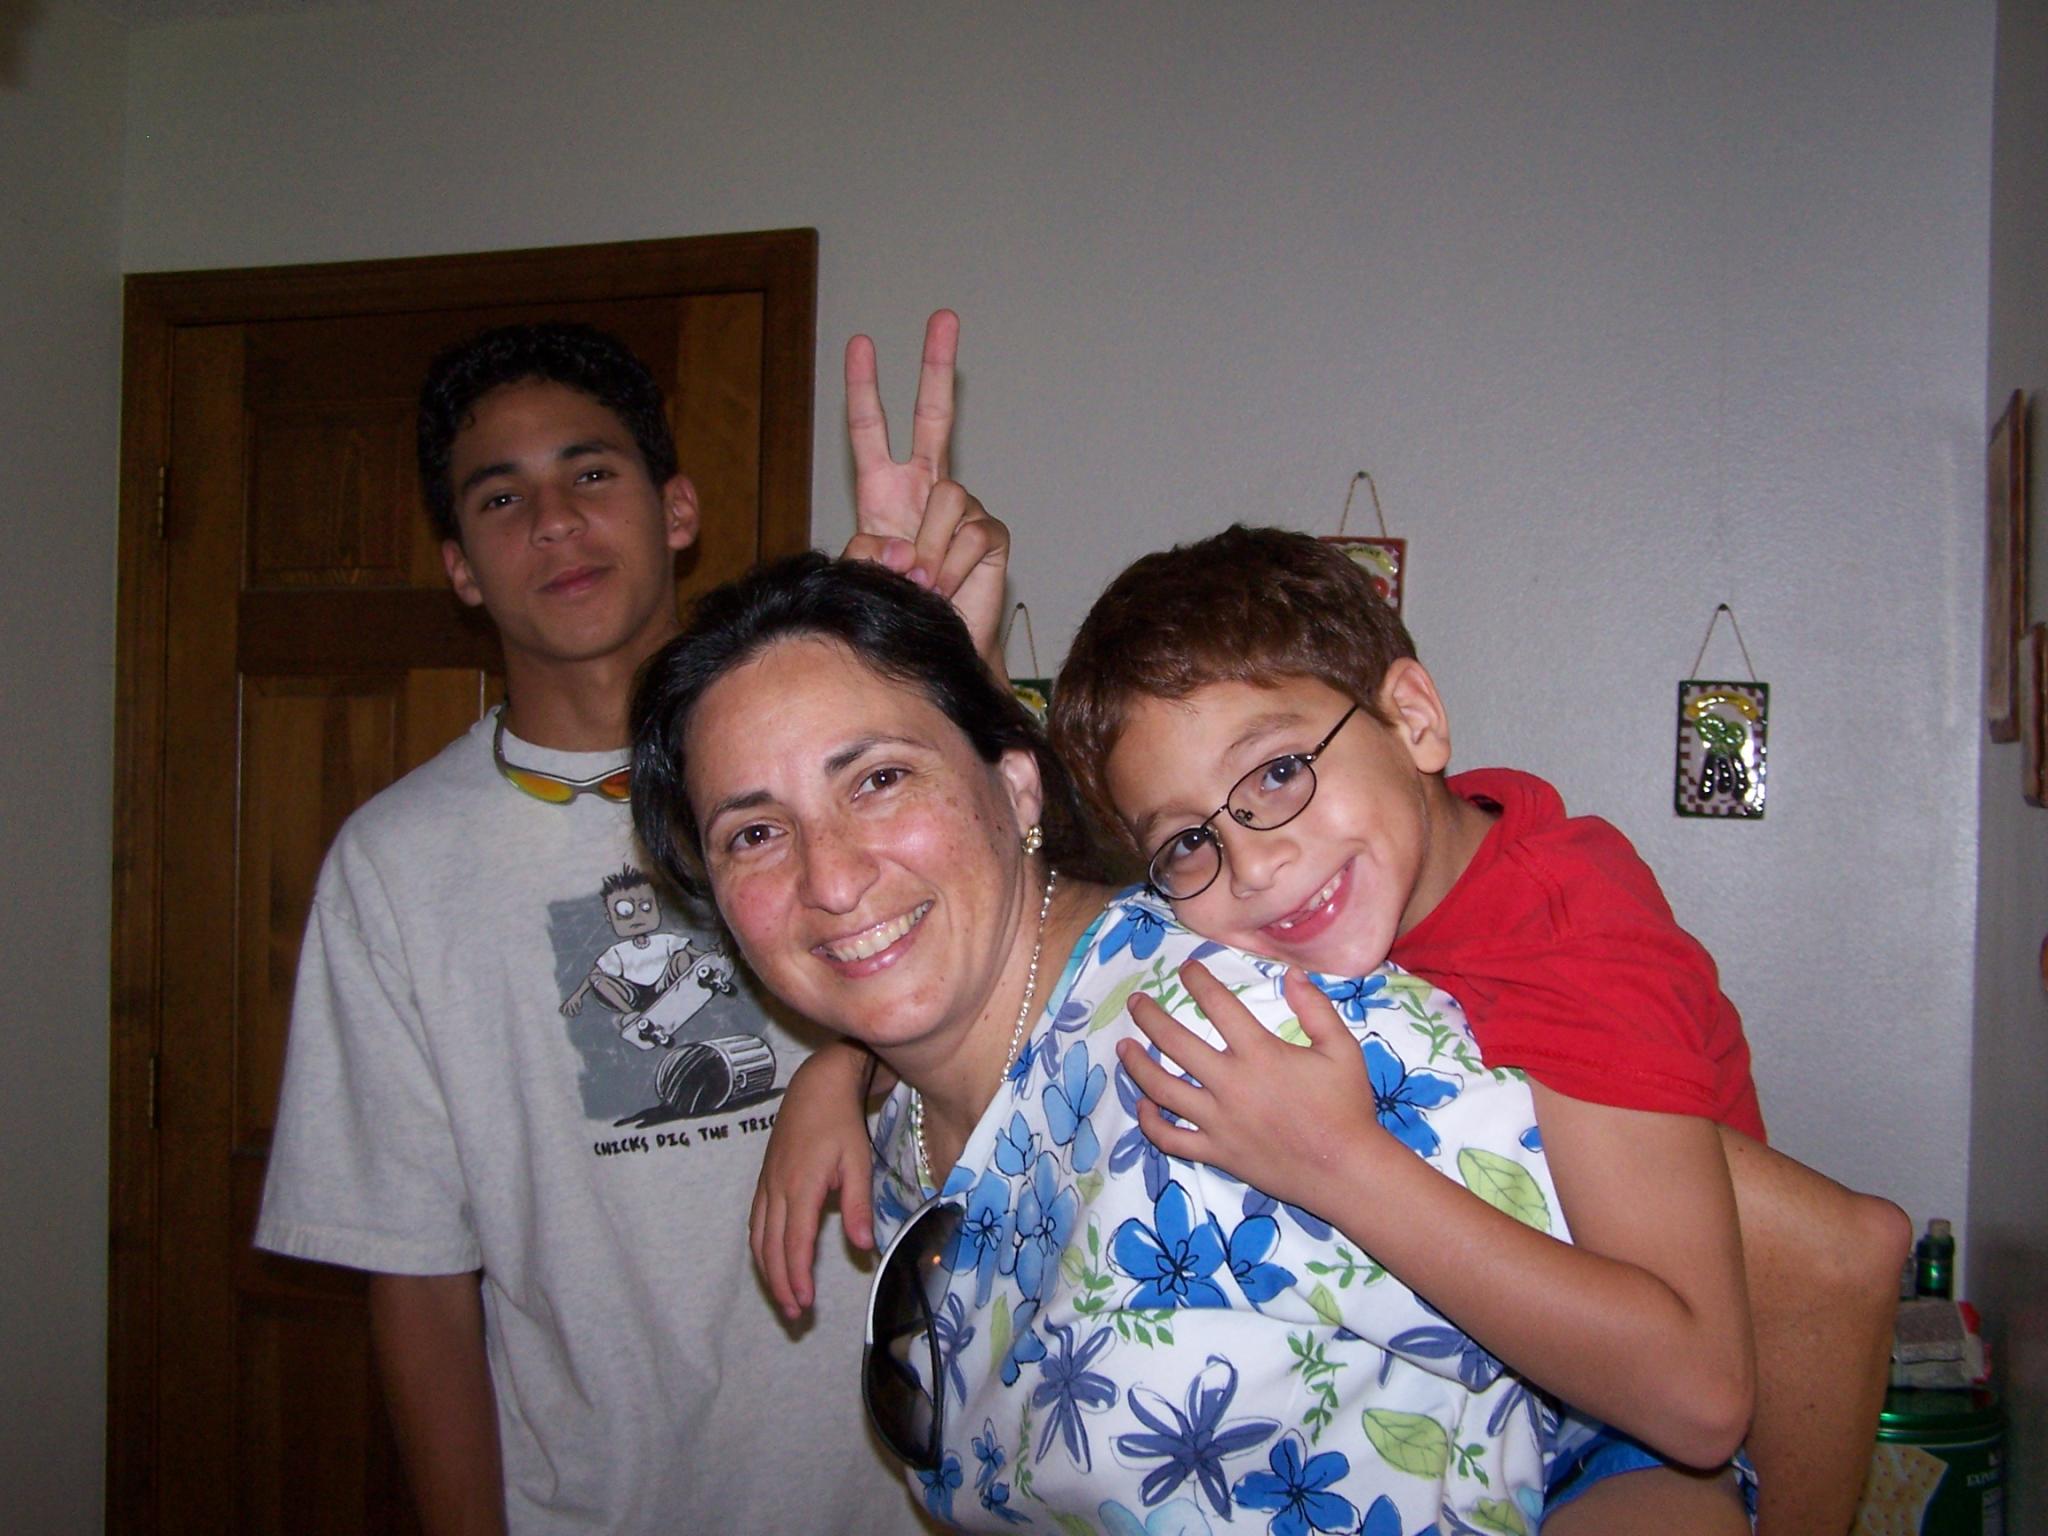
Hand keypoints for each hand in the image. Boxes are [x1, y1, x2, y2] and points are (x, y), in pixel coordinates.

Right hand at [748, 1043, 878, 1317]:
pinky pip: (755, 1222)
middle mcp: (777, 1189)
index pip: (796, 1243)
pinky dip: (760, 1248)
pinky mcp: (764, 1179)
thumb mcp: (858, 1162)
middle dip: (781, 1284)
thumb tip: (863, 1247)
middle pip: (773, 1248)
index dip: (798, 1276)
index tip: (805, 1303)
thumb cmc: (842, 1124)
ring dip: (768, 1271)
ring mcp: (767, 1184)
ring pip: (759, 1238)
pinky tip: (769, 1261)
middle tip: (795, 1315)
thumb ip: (858, 1205)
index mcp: (802, 1187)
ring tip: (783, 1297)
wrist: (816, 1087)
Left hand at [841, 310, 1010, 670]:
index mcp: (885, 490)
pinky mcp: (990, 533)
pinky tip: (944, 587)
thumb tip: (902, 544)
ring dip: (927, 548)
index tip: (860, 344)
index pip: (872, 430)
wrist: (939, 646)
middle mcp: (927, 488)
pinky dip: (950, 565)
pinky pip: (969, 533)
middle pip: (934, 417)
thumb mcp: (863, 576)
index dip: (864, 389)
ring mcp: (962, 509)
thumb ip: (866, 553)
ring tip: (920, 584)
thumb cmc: (898, 609)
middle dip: (937, 366)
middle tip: (944, 317)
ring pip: (946, 498)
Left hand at [1116, 963, 1386, 1211]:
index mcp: (1260, 1054)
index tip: (1187, 969)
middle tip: (1136, 1002)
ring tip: (1123, 1047)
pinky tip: (1143, 1105)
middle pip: (1175, 1043)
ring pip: (1162, 1089)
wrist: (1346, 1170)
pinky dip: (1151, 1122)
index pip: (1218, 1006)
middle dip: (1149, 1017)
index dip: (1198, 982)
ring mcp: (1219, 1122)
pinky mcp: (1216, 1153)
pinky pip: (1171, 1139)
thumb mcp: (1342, 1049)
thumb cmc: (1347, 1107)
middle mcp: (1230, 1085)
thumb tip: (1291, 974)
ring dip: (1137, 1065)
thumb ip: (1316, 1008)